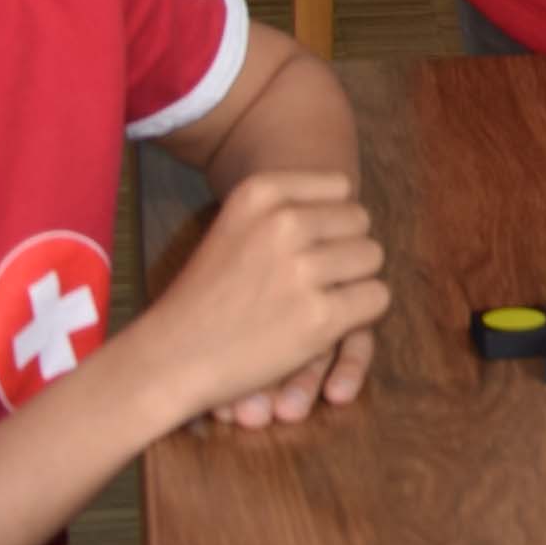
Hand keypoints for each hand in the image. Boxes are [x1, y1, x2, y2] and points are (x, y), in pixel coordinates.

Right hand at [139, 169, 385, 430]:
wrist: (168, 358)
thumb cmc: (205, 296)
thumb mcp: (234, 227)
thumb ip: (286, 209)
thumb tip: (355, 209)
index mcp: (260, 192)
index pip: (340, 186)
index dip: (330, 220)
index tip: (305, 245)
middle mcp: (283, 222)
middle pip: (360, 221)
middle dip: (344, 250)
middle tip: (311, 280)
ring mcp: (302, 268)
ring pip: (372, 257)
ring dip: (353, 282)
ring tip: (313, 301)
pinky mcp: (319, 315)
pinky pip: (376, 297)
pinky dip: (359, 313)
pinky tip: (324, 323)